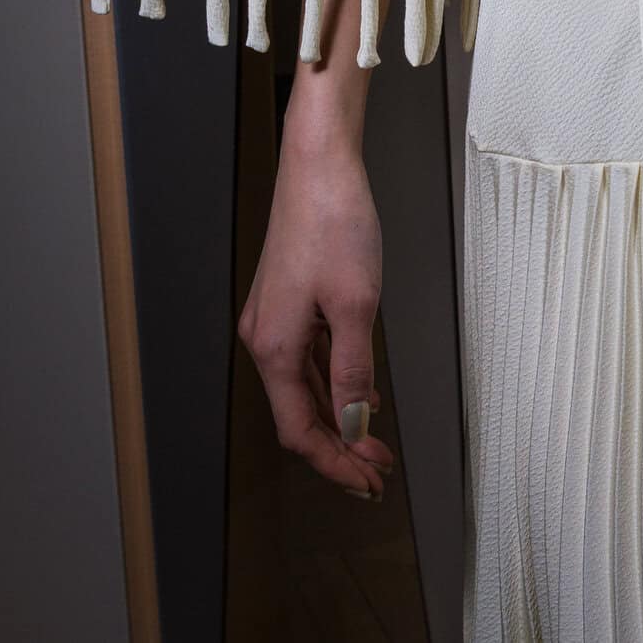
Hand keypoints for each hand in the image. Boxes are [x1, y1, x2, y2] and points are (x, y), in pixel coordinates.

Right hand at [236, 128, 395, 501]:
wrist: (318, 161)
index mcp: (274, 347)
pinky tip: (354, 391)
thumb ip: (353, 370)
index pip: (301, 430)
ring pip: (302, 387)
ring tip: (372, 441)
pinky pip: (307, 357)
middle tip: (377, 469)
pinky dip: (330, 381)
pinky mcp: (287, 299)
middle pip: (299, 414)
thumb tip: (353, 423)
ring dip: (336, 417)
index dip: (335, 463)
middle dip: (339, 447)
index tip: (368, 481)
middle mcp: (265, 337)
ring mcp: (274, 318)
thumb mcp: (356, 303)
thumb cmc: (334, 219)